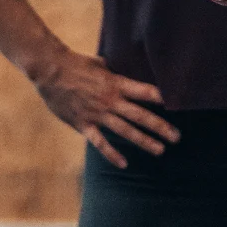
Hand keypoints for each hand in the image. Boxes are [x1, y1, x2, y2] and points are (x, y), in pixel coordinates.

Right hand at [32, 50, 179, 167]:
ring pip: (125, 130)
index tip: (176, 105)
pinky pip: (100, 142)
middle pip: (140, 115)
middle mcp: (110, 100)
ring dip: (144, 141)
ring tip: (160, 150)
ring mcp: (97, 114)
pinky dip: (111, 153)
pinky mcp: (84, 124)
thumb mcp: (100, 63)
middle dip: (160, 127)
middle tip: (176, 137)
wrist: (50, 70)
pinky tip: (124, 164)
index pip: (144, 92)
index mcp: (115, 83)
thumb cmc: (75, 63)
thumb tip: (126, 70)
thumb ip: (114, 72)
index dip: (160, 98)